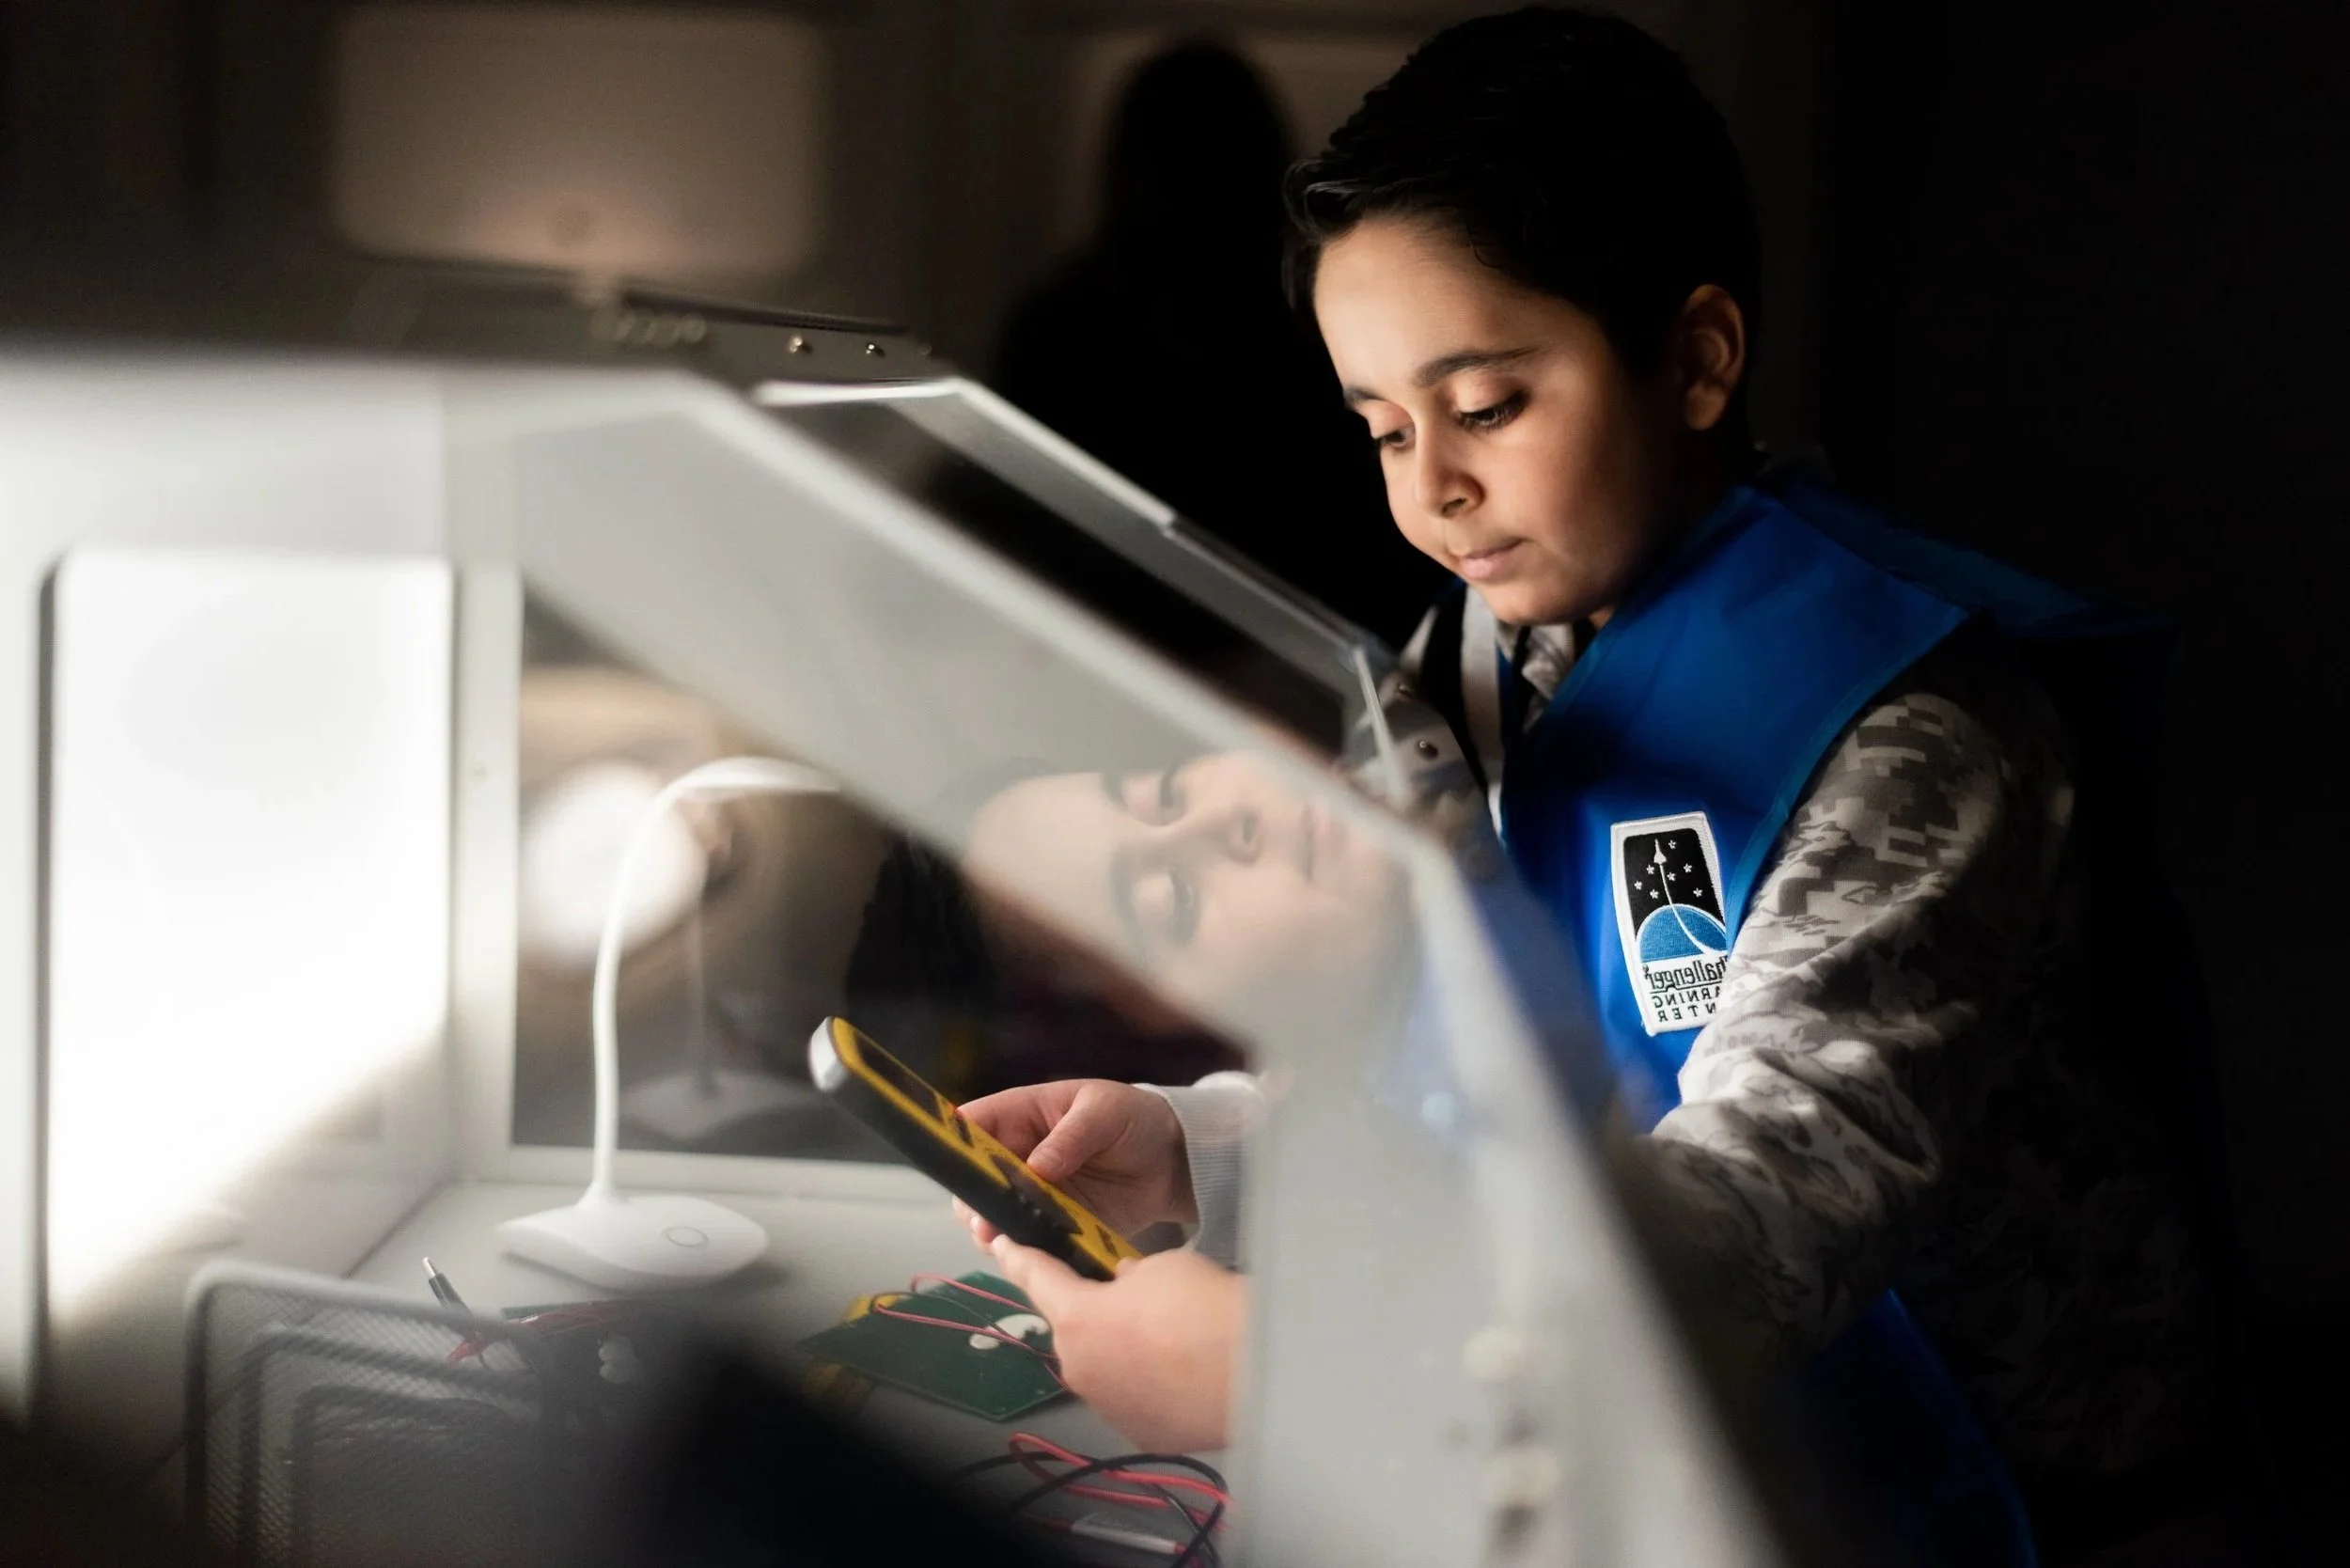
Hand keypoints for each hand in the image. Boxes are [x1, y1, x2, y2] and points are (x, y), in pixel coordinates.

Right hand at [955, 1079, 1192, 1241]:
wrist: (1172, 1160)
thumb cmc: (1133, 1118)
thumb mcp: (1104, 1112)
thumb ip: (1071, 1136)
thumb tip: (1036, 1167)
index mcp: (1021, 1116)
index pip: (973, 1123)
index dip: (955, 1141)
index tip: (953, 1166)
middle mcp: (1017, 1156)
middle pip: (973, 1177)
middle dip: (971, 1197)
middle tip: (981, 1219)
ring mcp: (1032, 1194)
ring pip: (993, 1213)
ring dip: (991, 1227)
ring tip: (999, 1239)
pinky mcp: (1052, 1225)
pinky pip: (1026, 1240)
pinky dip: (1023, 1249)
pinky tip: (1026, 1256)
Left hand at [988, 1236, 1241, 1453]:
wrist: (1253, 1374)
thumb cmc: (1202, 1308)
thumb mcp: (1161, 1265)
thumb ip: (1129, 1274)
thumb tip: (1124, 1286)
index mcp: (1075, 1318)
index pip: (1035, 1277)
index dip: (1017, 1257)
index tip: (1003, 1246)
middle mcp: (1079, 1367)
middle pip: (1074, 1329)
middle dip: (1094, 1311)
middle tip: (1133, 1298)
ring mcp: (1107, 1405)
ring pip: (1104, 1367)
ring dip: (1122, 1351)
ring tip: (1169, 1339)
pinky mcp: (1138, 1432)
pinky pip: (1133, 1397)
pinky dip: (1147, 1384)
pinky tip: (1182, 1373)